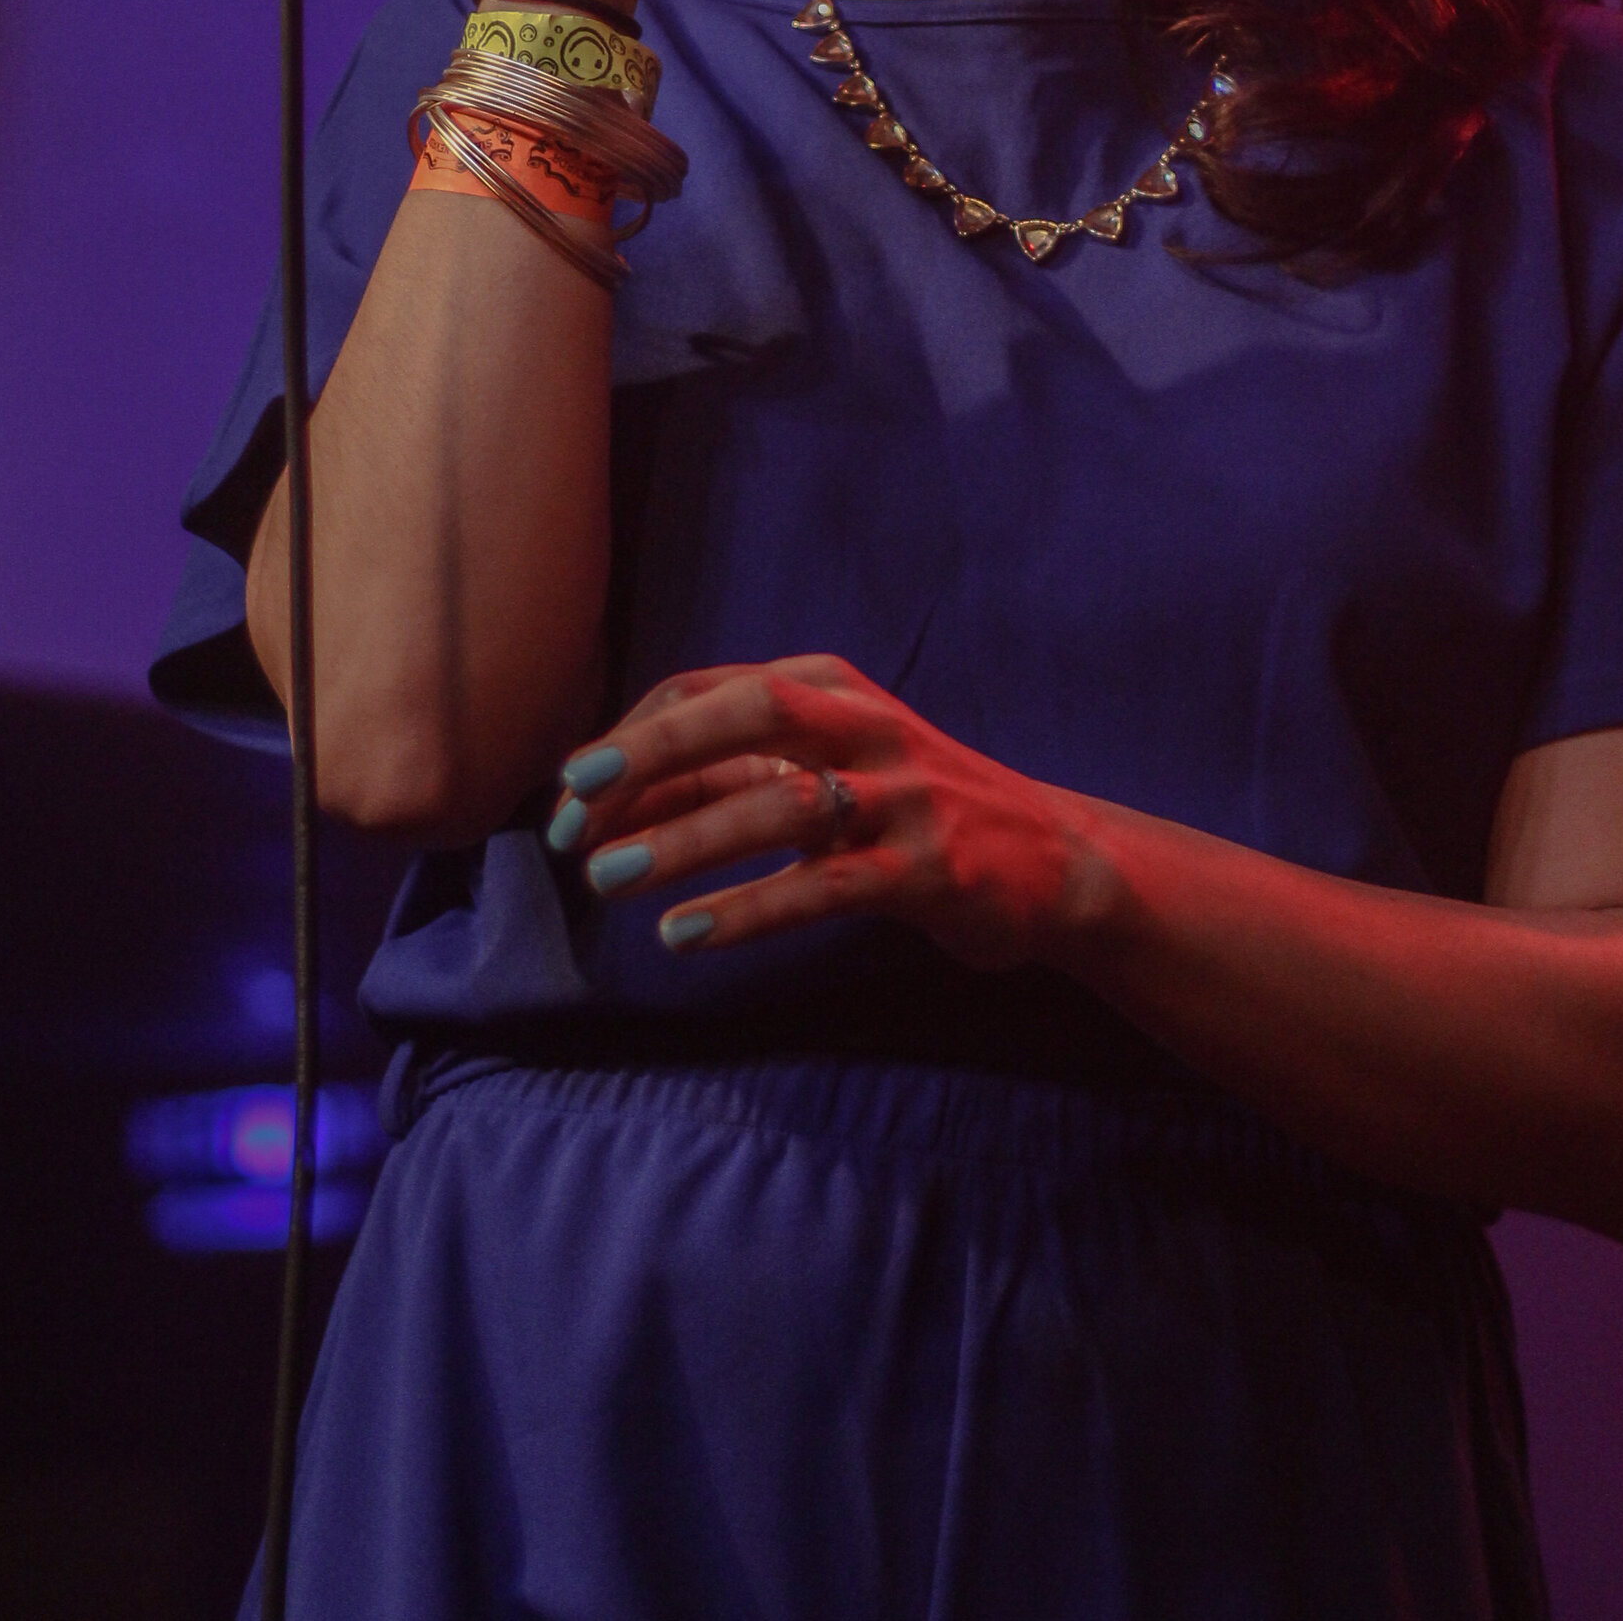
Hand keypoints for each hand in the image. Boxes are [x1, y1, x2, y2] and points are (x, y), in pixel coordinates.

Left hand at [544, 654, 1083, 974]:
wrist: (1051, 861)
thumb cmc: (908, 811)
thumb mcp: (822, 771)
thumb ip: (730, 776)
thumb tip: (605, 802)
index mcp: (829, 687)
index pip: (709, 689)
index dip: (632, 737)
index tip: (572, 793)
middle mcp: (864, 724)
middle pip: (747, 713)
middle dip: (653, 751)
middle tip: (574, 804)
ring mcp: (901, 795)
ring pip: (780, 805)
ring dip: (685, 842)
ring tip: (608, 881)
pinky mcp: (927, 868)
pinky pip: (823, 886)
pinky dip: (748, 908)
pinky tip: (685, 934)